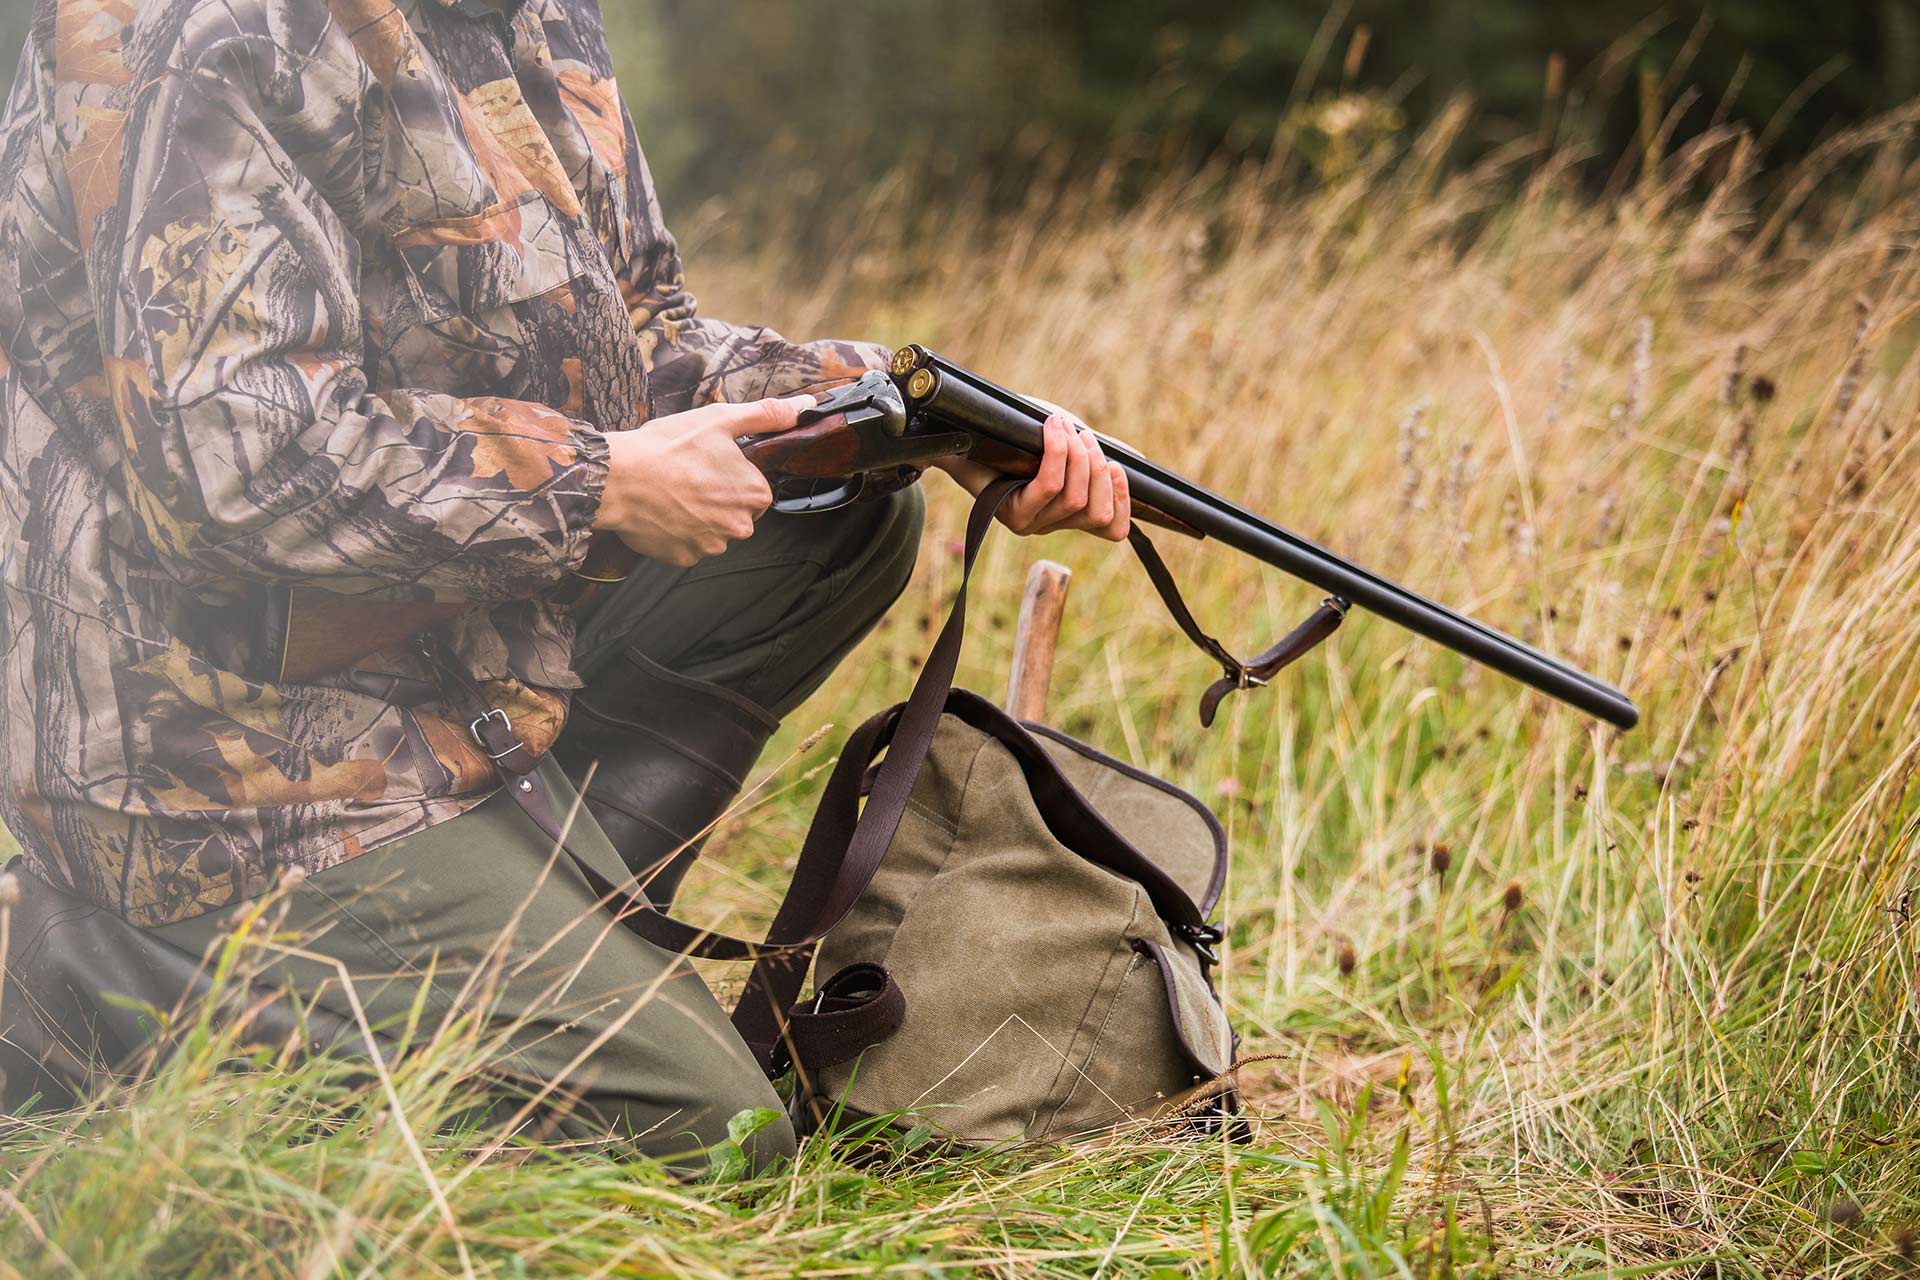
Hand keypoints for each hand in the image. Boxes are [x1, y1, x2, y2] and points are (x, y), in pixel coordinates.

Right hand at [594, 395, 814, 566]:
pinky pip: (687, 545)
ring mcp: (711, 546)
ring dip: (697, 516)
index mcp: (754, 494)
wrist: (618, 478)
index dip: (733, 476)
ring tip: (672, 493)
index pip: (755, 490)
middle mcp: (740, 526)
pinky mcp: (684, 558)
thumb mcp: (720, 419)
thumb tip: (805, 407)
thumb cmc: (669, 446)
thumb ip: (766, 415)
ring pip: (712, 530)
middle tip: (688, 477)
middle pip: (736, 513)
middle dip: (717, 499)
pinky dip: (677, 532)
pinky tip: (662, 511)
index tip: (709, 466)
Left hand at [935, 408, 1130, 540]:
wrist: (961, 438)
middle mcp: (1052, 525)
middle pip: (1097, 512)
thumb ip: (1096, 453)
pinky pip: (1048, 486)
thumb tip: (1138, 461)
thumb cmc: (1013, 438)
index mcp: (1068, 514)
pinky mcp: (1013, 516)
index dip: (1124, 500)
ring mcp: (1032, 525)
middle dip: (1099, 469)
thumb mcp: (1064, 443)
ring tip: (1064, 427)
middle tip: (1083, 437)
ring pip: (1075, 499)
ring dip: (1077, 455)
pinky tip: (1053, 429)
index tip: (1118, 467)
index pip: (1112, 529)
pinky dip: (1057, 452)